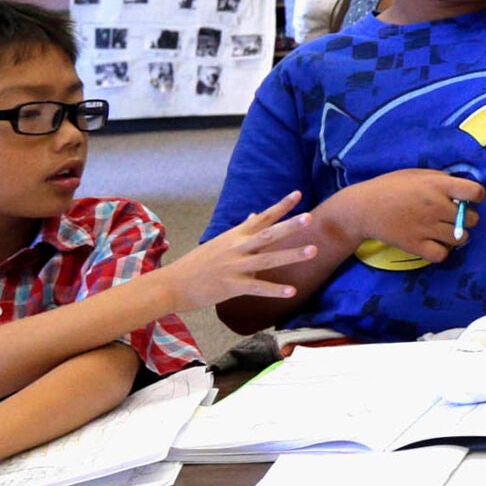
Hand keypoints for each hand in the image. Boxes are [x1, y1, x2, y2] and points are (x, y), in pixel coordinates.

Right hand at [157, 192, 316, 311]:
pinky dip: (275, 289)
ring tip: (313, 251)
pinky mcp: (231, 286)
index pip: (262, 217)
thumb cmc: (198, 263)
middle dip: (289, 226)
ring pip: (267, 260)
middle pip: (267, 235)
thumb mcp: (220, 242)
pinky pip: (257, 288)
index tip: (299, 194)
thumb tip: (256, 214)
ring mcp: (234, 267)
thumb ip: (242, 230)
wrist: (172, 284)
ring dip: (291, 255)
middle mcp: (236, 248)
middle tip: (310, 217)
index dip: (281, 206)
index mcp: (235, 236)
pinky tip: (292, 291)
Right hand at [322, 169, 481, 262]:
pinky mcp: (416, 245)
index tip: (468, 199)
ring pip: (462, 239)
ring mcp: (427, 227)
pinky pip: (442, 255)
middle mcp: (436, 207)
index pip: (475, 192)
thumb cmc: (390, 187)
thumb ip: (441, 179)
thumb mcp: (417, 174)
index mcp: (438, 185)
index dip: (476, 196)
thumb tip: (461, 188)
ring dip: (458, 236)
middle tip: (453, 217)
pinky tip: (434, 243)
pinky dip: (441, 251)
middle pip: (473, 219)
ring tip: (445, 231)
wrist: (363, 208)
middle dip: (466, 218)